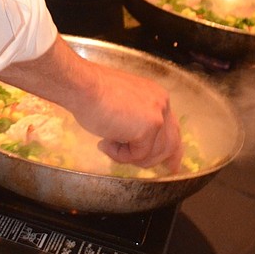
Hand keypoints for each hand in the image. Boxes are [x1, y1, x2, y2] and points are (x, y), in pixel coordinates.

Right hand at [1, 37, 181, 171]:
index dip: (172, 149)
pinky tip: (105, 143)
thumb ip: (134, 121)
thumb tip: (135, 143)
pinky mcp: (149, 127)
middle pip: (170, 143)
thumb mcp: (121, 107)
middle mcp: (162, 103)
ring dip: (130, 156)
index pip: (171, 127)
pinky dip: (120, 155)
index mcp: (156, 96)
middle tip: (143, 167)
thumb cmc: (91, 93)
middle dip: (156, 160)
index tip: (172, 165)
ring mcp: (157, 115)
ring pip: (154, 153)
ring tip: (108, 146)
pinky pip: (139, 155)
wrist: (82, 86)